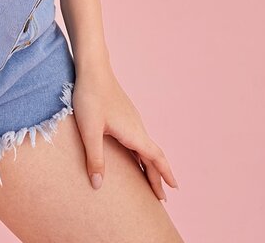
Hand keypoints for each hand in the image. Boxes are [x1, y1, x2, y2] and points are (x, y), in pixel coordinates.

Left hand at [71, 60, 178, 200]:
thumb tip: (98, 185)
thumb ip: (94, 158)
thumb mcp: (90, 130)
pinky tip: (132, 155)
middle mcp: (137, 126)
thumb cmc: (90, 97)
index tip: (175, 188)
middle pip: (152, 155)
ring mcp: (131, 118)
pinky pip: (138, 138)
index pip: (156, 157)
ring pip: (145, 146)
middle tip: (162, 196)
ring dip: (149, 164)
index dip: (165, 174)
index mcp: (134, 133)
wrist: (92, 68)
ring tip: (148, 179)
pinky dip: (140, 152)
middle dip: (158, 176)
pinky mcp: (123, 113)